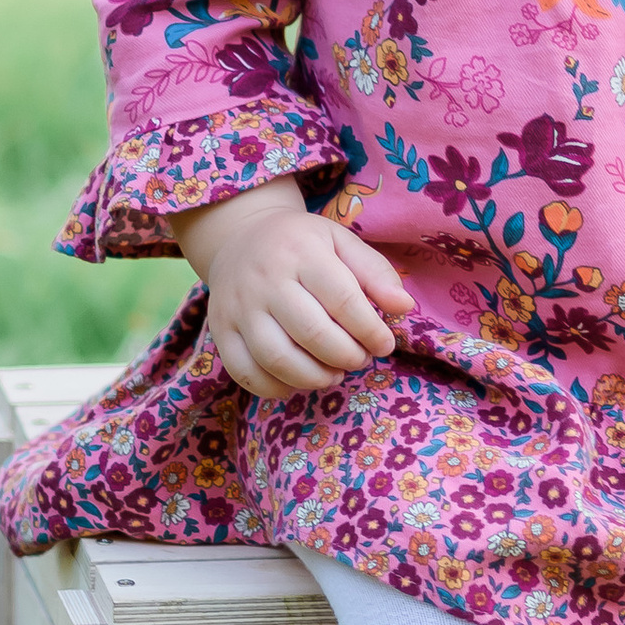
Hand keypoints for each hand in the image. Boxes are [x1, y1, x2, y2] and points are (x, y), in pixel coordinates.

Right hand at [177, 187, 414, 400]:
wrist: (240, 236)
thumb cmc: (301, 244)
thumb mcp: (341, 243)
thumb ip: (375, 273)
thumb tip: (404, 307)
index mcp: (301, 252)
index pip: (342, 300)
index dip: (370, 331)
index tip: (384, 344)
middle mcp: (265, 279)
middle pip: (312, 334)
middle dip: (347, 356)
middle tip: (360, 359)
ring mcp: (238, 307)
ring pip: (277, 358)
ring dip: (315, 377)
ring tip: (334, 373)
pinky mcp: (220, 330)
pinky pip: (245, 372)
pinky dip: (276, 388)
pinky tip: (299, 381)